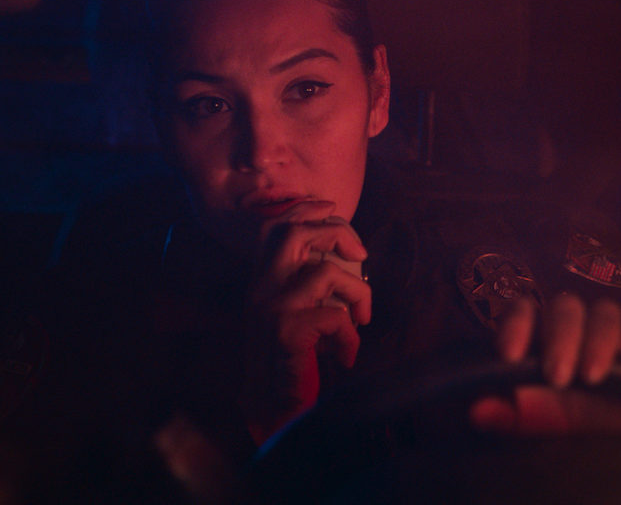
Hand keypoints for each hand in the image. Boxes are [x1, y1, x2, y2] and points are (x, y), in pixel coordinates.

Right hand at [240, 200, 370, 443]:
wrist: (272, 413)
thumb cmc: (291, 365)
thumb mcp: (296, 317)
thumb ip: (309, 287)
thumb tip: (347, 259)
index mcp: (261, 283)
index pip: (275, 228)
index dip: (304, 210)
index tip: (332, 207)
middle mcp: (260, 290)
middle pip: (294, 232)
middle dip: (336, 232)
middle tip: (360, 254)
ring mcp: (270, 309)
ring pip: (325, 273)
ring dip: (356, 295)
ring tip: (360, 321)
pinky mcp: (286, 331)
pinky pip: (335, 316)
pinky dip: (350, 337)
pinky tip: (345, 355)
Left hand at [470, 293, 620, 434]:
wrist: (603, 440)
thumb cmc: (556, 423)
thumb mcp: (527, 426)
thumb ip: (504, 416)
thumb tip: (478, 411)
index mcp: (536, 335)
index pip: (523, 311)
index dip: (516, 327)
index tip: (510, 357)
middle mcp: (570, 325)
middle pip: (565, 309)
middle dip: (561, 340)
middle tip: (557, 377)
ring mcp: (607, 330)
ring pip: (605, 311)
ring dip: (599, 340)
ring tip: (593, 375)